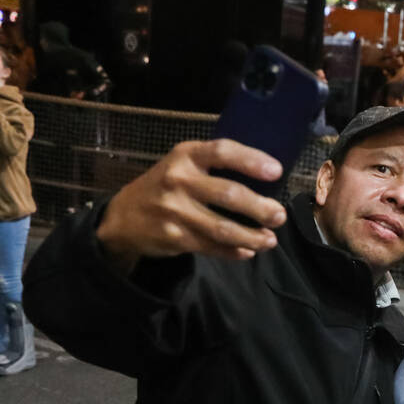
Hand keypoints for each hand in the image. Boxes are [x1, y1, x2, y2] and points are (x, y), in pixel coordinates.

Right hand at [95, 139, 286, 272]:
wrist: (123, 217)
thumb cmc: (166, 186)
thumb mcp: (183, 165)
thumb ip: (214, 167)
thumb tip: (265, 181)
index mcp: (186, 155)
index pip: (223, 152)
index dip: (252, 160)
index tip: (277, 172)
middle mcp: (179, 180)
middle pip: (229, 194)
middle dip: (260, 208)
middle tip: (279, 216)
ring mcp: (175, 210)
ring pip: (223, 228)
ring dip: (252, 236)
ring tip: (270, 240)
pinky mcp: (174, 237)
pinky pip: (212, 247)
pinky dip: (234, 252)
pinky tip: (248, 252)